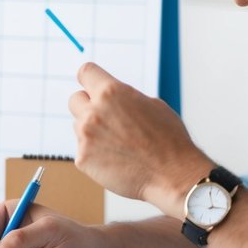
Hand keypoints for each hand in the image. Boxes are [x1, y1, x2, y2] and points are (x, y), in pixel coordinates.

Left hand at [70, 62, 207, 213]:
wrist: (172, 175)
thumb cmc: (168, 140)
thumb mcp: (152, 105)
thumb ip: (125, 98)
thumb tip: (113, 98)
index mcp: (112, 92)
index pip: (86, 72)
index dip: (90, 79)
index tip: (91, 85)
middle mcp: (94, 111)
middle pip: (75, 99)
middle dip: (88, 106)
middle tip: (107, 119)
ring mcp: (86, 136)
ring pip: (78, 126)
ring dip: (92, 131)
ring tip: (118, 144)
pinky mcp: (83, 159)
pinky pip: (83, 150)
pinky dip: (95, 154)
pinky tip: (116, 160)